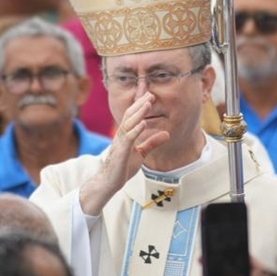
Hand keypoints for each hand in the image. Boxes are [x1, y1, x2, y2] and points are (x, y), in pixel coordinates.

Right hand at [79, 92, 169, 216]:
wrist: (109, 181)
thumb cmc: (123, 167)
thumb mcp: (141, 153)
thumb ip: (152, 143)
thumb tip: (167, 134)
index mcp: (126, 134)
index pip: (133, 116)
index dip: (141, 105)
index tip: (150, 96)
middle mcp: (121, 135)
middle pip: (130, 115)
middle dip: (140, 104)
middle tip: (150, 93)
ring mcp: (120, 142)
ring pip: (129, 123)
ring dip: (139, 113)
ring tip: (148, 103)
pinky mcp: (121, 151)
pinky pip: (128, 138)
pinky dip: (136, 129)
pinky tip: (143, 123)